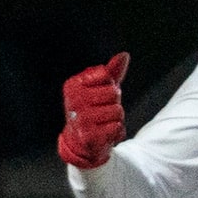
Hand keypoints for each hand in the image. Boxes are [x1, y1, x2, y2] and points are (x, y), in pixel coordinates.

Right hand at [57, 53, 128, 169]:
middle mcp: (73, 100)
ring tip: (103, 123)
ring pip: (117, 111)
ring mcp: (80, 118)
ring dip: (116, 118)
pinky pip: (117, 127)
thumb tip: (124, 55)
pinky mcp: (89, 136)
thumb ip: (112, 73)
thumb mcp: (100, 89)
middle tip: (103, 111)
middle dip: (115, 103)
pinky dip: (116, 131)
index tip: (100, 95)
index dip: (110, 86)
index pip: (106, 75)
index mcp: (73, 85)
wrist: (82, 142)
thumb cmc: (93, 111)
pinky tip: (104, 133)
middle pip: (114, 93)